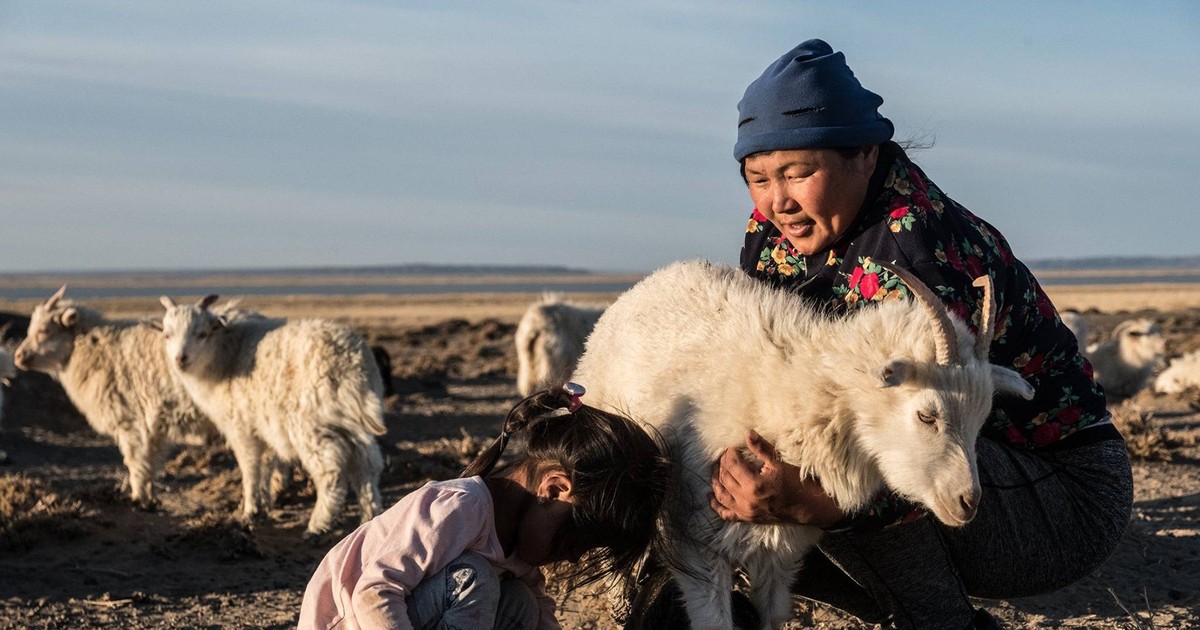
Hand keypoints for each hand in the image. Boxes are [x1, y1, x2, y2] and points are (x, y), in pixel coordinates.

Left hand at [709, 430, 843, 526]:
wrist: (808, 507)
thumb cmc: (795, 483)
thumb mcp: (778, 463)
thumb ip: (761, 448)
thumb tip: (747, 433)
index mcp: (754, 484)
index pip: (732, 465)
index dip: (729, 454)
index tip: (732, 448)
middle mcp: (747, 500)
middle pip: (724, 478)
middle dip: (722, 465)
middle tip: (725, 456)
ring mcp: (746, 511)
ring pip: (722, 495)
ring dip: (716, 482)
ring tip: (715, 471)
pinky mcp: (748, 519)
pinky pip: (726, 514)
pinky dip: (717, 506)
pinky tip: (711, 498)